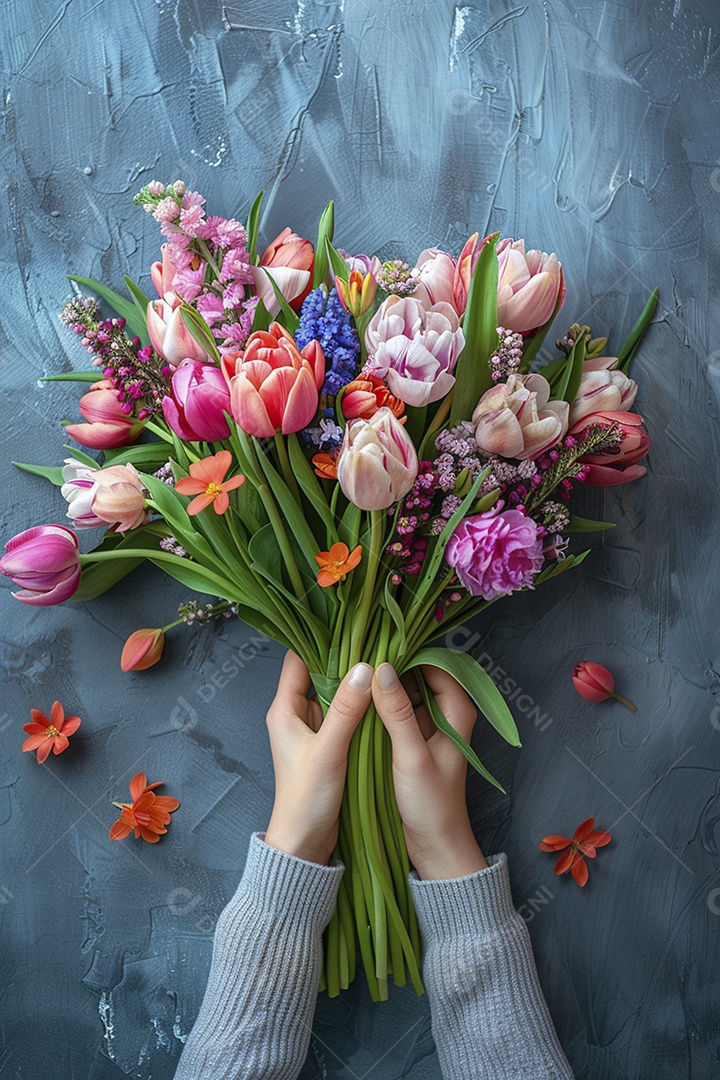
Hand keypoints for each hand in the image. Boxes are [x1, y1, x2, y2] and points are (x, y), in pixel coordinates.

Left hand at [264, 651, 372, 864]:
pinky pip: (345, 715)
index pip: (298, 659)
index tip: (349, 624)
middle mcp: (296, 715)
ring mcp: (314, 731)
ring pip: (335, 694)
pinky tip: (382, 698)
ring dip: (355, 683)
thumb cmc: (307, 799)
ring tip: (385, 662)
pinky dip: (360, 706)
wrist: (305, 844)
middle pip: (319, 673)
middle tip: (378, 640)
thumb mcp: (328, 751)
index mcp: (284, 710)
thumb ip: (345, 710)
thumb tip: (365, 668)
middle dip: (346, 658)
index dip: (319, 640)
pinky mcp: (329, 746)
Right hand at [372, 663, 488, 880]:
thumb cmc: (431, 804)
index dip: (410, 653)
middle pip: (419, 677)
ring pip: (406, 694)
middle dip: (393, 666)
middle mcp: (445, 716)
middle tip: (360, 656)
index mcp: (457, 713)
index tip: (379, 645)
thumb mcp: (411, 756)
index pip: (436, 665)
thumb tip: (380, 669)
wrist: (435, 847)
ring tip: (355, 674)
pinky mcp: (413, 742)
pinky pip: (398, 714)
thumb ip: (397, 713)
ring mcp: (428, 729)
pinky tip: (359, 702)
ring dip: (385, 686)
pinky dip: (382, 706)